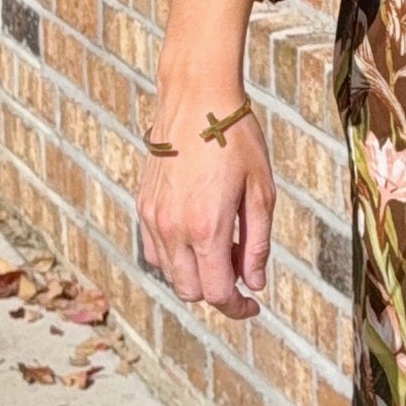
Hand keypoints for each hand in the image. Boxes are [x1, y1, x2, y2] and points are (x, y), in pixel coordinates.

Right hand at [137, 76, 275, 320]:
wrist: (197, 98)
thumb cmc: (237, 139)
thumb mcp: (262, 190)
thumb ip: (257, 243)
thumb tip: (254, 283)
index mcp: (207, 228)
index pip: (217, 293)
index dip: (237, 308)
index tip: (253, 305)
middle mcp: (174, 229)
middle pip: (191, 291)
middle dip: (218, 293)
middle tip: (242, 272)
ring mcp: (154, 218)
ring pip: (170, 274)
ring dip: (196, 275)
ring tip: (224, 248)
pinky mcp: (144, 205)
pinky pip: (155, 250)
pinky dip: (175, 257)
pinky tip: (197, 237)